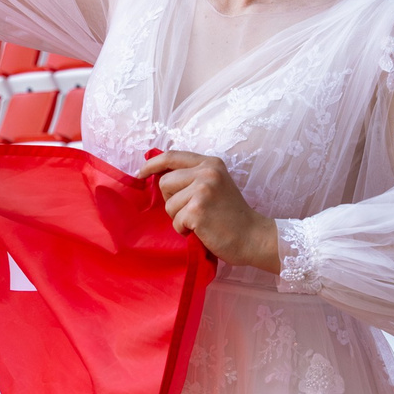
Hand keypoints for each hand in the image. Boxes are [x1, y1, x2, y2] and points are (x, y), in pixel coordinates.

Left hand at [143, 150, 280, 271]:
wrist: (253, 237)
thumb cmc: (231, 216)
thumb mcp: (215, 185)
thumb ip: (193, 177)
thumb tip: (157, 176)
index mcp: (210, 163)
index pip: (172, 156)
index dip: (152, 164)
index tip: (141, 173)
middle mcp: (207, 172)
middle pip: (164, 182)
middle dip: (172, 200)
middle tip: (192, 210)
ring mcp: (202, 190)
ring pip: (168, 204)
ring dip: (179, 218)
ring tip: (201, 221)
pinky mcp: (197, 210)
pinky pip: (176, 221)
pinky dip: (185, 230)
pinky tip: (203, 230)